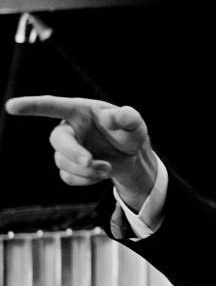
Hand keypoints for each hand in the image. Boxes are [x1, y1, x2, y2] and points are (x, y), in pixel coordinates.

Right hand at [5, 95, 156, 210]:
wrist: (131, 156)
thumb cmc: (129, 132)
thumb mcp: (134, 123)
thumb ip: (127, 118)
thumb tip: (113, 117)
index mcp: (80, 111)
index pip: (53, 106)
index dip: (32, 106)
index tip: (11, 107)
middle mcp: (69, 128)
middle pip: (57, 140)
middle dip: (73, 153)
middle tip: (91, 162)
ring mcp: (67, 149)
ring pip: (63, 162)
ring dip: (86, 169)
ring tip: (108, 167)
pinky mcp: (69, 167)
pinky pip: (68, 177)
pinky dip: (86, 180)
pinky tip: (100, 173)